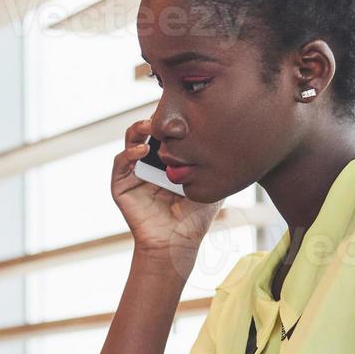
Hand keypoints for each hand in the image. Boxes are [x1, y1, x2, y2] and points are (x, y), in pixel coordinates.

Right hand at [112, 118, 220, 272]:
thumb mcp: (210, 184)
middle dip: (154, 119)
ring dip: (139, 129)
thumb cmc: (194, 217)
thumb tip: (234, 141)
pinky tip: (144, 150)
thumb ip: (215, 164)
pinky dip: (129, 152)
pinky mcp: (120, 185)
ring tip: (152, 126)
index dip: (171, 120)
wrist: (177, 243)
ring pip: (131, 140)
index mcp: (167, 160)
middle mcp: (148, 163)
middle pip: (147, 130)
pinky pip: (120, 162)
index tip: (183, 110)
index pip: (166, 132)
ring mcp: (133, 173)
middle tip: (165, 114)